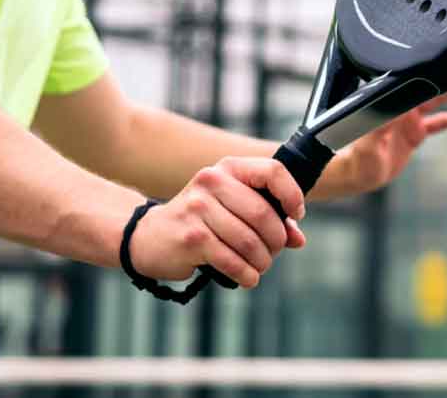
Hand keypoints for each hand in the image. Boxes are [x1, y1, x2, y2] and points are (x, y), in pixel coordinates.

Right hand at [128, 157, 307, 287]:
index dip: (292, 195)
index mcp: (228, 169)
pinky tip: (249, 278)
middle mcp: (212, 182)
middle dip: (277, 240)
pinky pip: (232, 260)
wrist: (149, 236)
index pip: (272, 171)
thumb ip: (269, 217)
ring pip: (249, 241)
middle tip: (275, 251)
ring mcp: (198, 209)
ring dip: (262, 261)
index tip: (295, 215)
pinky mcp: (191, 237)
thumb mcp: (233, 207)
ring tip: (260, 266)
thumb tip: (297, 239)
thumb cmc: (201, 220)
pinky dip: (246, 274)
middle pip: (263, 214)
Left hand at [314, 81, 446, 198]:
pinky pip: (440, 123)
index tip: (442, 59)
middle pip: (427, 85)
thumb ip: (379, 128)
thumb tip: (396, 111)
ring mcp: (410, 119)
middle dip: (445, 74)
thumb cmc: (356, 159)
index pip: (411, 82)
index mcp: (390, 104)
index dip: (427, 70)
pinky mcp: (416, 133)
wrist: (358, 174)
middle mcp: (402, 107)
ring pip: (437, 100)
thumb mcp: (366, 145)